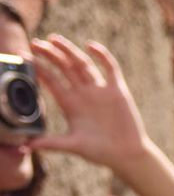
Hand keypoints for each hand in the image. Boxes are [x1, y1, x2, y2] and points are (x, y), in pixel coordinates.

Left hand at [31, 36, 150, 173]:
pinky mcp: (117, 90)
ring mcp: (100, 90)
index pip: (51, 81)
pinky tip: (90, 46)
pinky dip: (102, 56)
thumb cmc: (101, 153)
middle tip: (36, 43)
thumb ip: (51, 143)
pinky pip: (110, 68)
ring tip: (55, 39)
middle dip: (50, 55)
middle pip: (64, 68)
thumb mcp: (73, 146)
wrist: (127, 156)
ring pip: (82, 64)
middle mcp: (83, 94)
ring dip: (69, 51)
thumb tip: (25, 147)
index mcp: (70, 104)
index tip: (26, 56)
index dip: (39, 68)